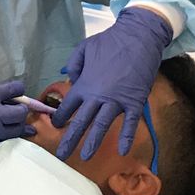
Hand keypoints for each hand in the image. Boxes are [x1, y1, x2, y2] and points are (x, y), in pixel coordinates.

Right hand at [0, 79, 33, 160]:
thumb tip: (1, 97)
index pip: (15, 89)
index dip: (19, 89)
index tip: (17, 91)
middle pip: (21, 112)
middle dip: (22, 110)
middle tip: (16, 109)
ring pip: (17, 129)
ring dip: (18, 125)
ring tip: (15, 123)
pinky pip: (3, 138)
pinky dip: (5, 134)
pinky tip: (3, 132)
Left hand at [52, 7, 171, 159]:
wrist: (138, 36)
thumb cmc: (110, 41)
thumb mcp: (84, 48)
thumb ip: (74, 65)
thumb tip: (70, 79)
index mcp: (84, 84)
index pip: (67, 107)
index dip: (60, 118)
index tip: (56, 126)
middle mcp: (97, 96)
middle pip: (81, 122)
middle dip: (70, 140)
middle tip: (61, 156)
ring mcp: (116, 100)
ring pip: (102, 126)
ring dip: (93, 142)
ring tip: (85, 157)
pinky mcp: (134, 101)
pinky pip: (131, 123)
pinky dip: (127, 137)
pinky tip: (123, 150)